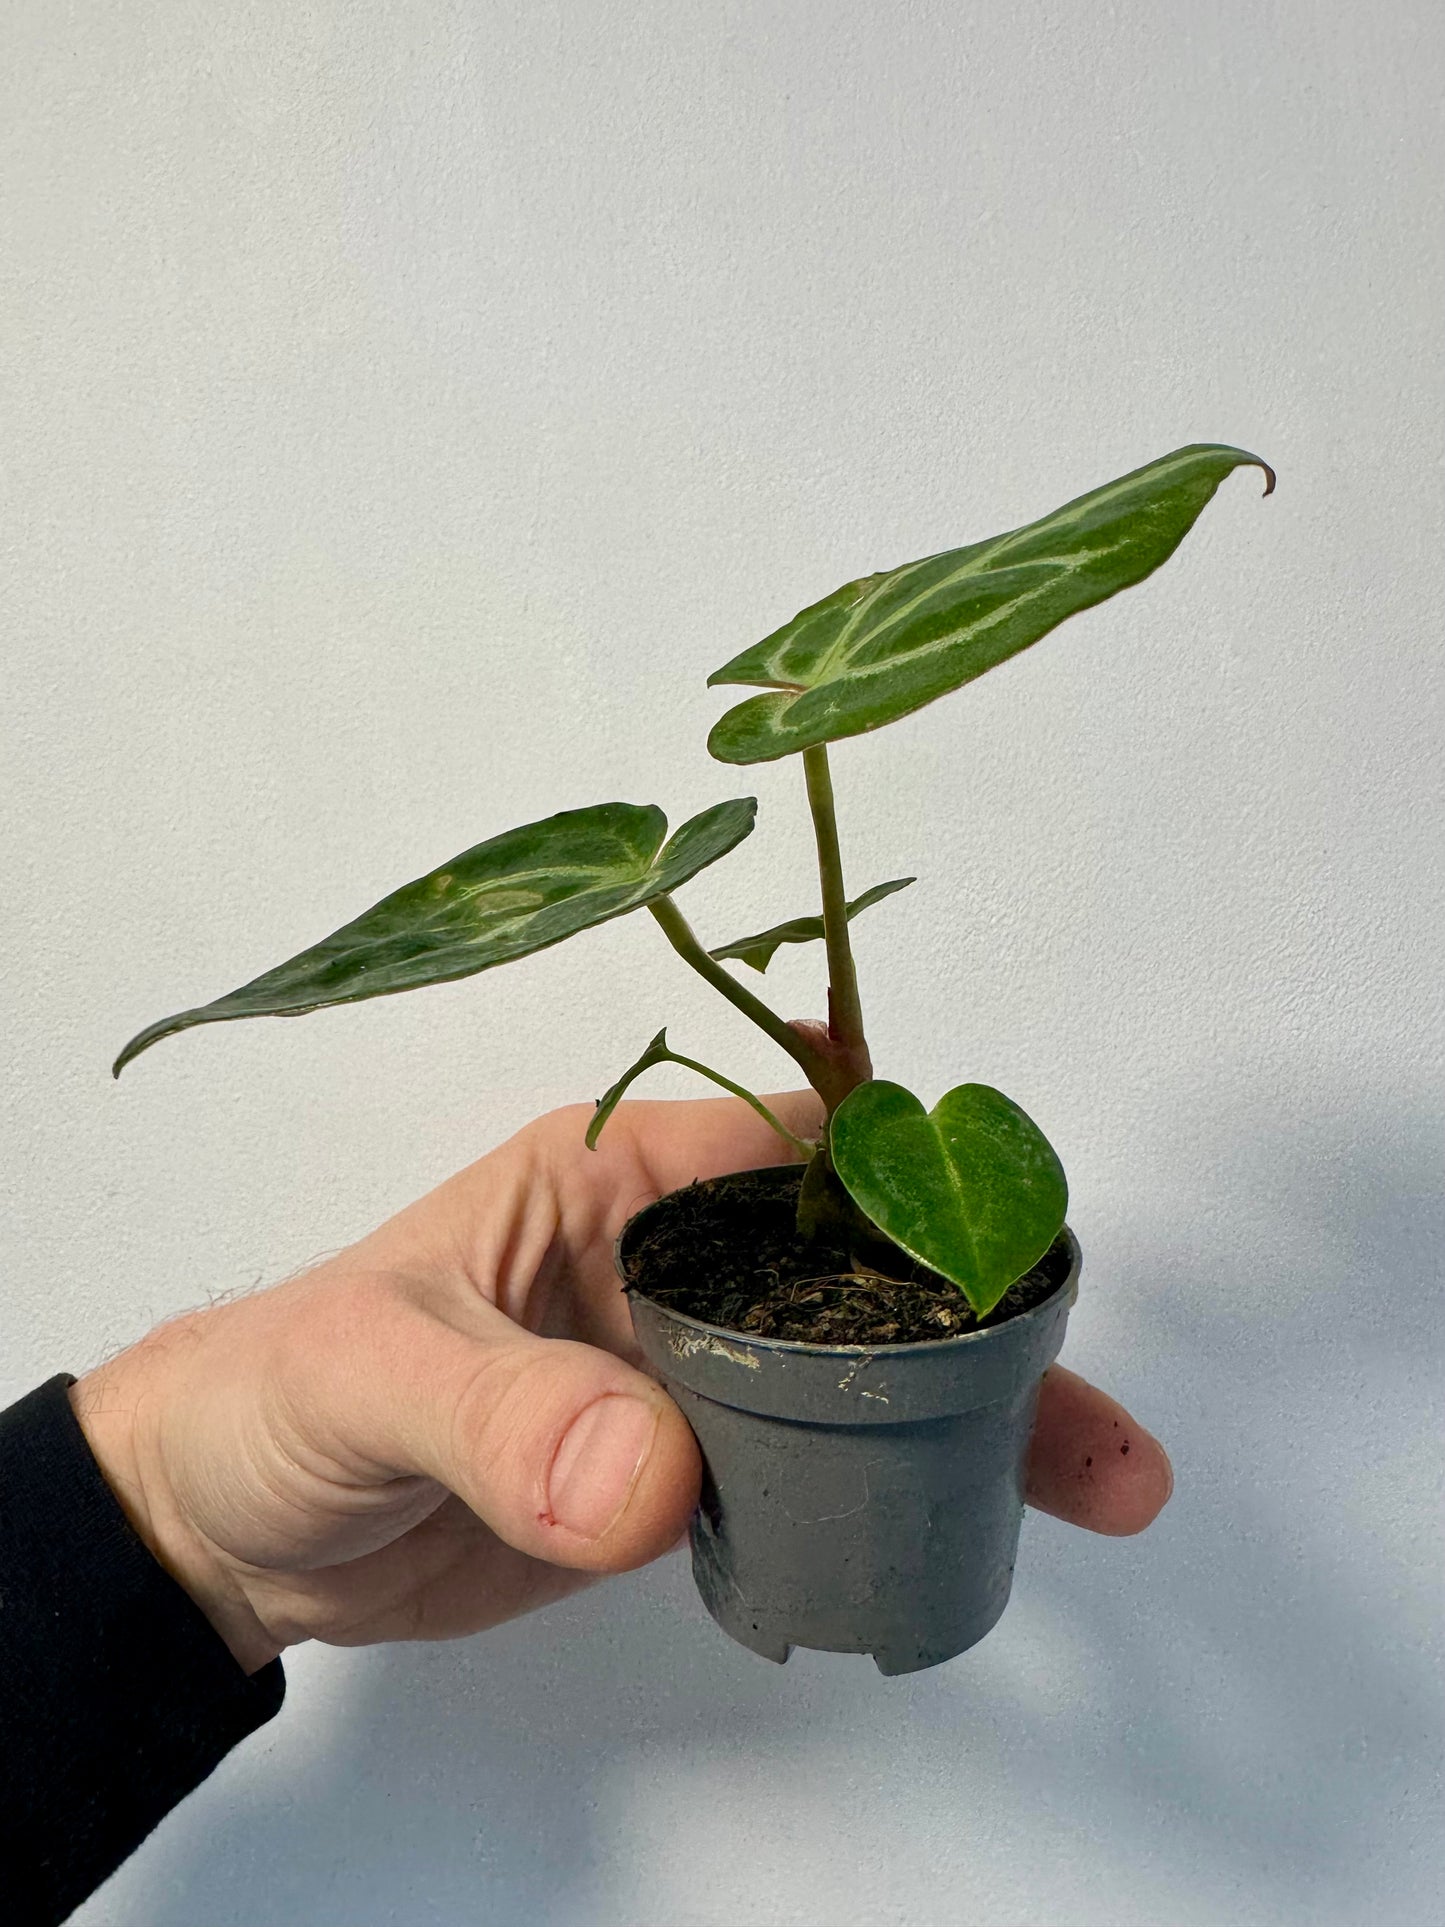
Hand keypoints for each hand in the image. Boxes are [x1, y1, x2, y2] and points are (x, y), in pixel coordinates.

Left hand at [71, 1093, 1171, 1673]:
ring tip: (1094, 1483)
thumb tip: (657, 1475)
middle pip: (861, 1266)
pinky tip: (974, 1533)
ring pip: (859, 1370)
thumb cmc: (279, 1397)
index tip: (1008, 1260)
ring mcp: (684, 1367)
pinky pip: (812, 1469)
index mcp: (615, 1179)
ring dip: (973, 1418)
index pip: (796, 1148)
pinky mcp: (679, 1467)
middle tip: (1084, 1412)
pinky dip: (896, 1496)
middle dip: (983, 1321)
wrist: (231, 1528)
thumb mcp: (374, 1375)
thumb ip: (504, 1412)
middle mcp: (669, 1258)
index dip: (909, 1184)